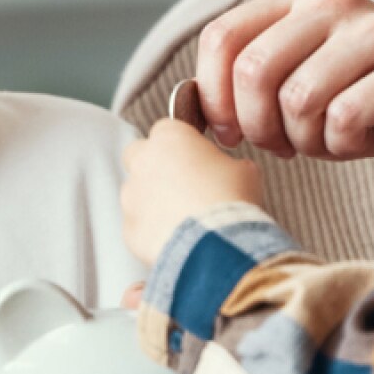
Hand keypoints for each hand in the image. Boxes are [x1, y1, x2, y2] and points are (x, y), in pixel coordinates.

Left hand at [122, 121, 262, 265]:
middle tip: (179, 184)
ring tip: (183, 218)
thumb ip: (228, 164)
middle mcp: (144, 162)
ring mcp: (131, 196)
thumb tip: (230, 172)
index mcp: (170, 137)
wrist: (217, 244)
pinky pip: (138, 226)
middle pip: (138, 154)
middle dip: (154, 165)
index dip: (181, 144)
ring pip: (135, 192)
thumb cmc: (232, 201)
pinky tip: (177, 239)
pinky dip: (152, 231)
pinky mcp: (129, 228)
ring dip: (153, 201)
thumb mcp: (244, 171)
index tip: (194, 157)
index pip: (167, 128)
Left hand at [195, 0, 373, 180]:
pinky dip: (342, 146)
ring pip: (297, 99)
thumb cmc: (366, 108)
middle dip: (255, 125)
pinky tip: (364, 139)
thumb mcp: (297, 84)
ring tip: (328, 138)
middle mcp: (333, 3)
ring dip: (304, 139)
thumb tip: (187, 107)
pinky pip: (343, 119)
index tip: (226, 132)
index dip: (212, 94)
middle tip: (279, 145)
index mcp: (296, 1)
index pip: (222, 37)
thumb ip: (248, 82)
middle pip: (253, 69)